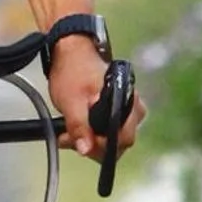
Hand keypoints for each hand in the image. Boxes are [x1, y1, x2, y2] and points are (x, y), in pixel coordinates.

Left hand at [51, 35, 141, 160]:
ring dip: (92, 141)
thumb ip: (79, 126)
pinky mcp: (118, 109)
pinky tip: (78, 128)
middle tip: (69, 138)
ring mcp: (127, 108)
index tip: (83, 144)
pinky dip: (93, 133)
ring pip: (114, 138)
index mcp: (126, 102)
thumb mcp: (71, 101)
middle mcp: (133, 106)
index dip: (103, 147)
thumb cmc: (73, 70)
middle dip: (94, 145)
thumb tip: (85, 149)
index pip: (124, 138)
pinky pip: (110, 130)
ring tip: (69, 133)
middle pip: (120, 141)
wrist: (71, 52)